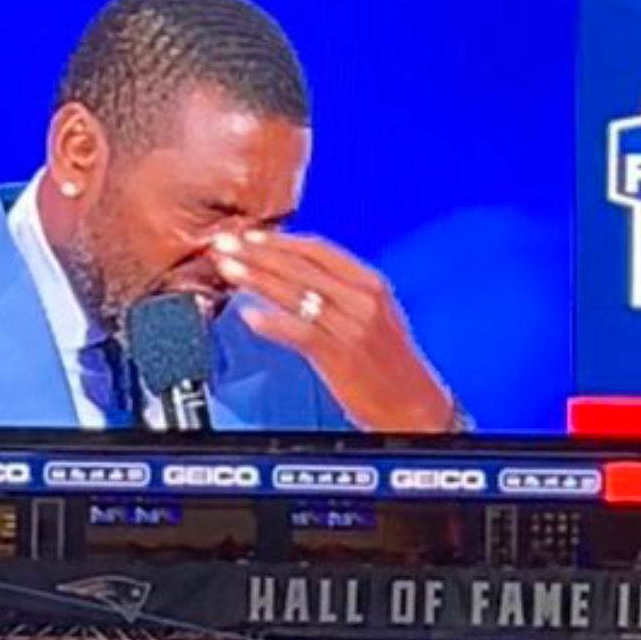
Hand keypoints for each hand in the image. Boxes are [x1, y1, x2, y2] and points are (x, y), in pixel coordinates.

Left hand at [211, 230, 455, 433]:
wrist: (415, 405)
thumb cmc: (390, 363)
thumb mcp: (373, 314)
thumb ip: (339, 290)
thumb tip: (294, 272)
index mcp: (371, 283)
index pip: (318, 249)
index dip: (279, 241)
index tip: (250, 235)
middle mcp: (362, 298)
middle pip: (300, 266)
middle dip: (256, 252)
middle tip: (225, 243)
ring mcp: (351, 325)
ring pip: (294, 293)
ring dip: (255, 278)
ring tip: (227, 268)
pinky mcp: (339, 354)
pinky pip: (298, 331)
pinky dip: (272, 322)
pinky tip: (249, 315)